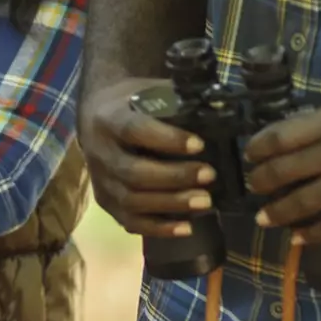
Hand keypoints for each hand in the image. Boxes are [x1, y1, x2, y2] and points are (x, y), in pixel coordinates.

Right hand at [78, 75, 217, 236]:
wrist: (96, 116)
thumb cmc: (132, 102)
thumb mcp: (149, 91)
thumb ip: (178, 101)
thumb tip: (223, 110)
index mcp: (109, 119)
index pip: (135, 131)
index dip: (167, 139)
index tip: (200, 144)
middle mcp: (99, 152)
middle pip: (133, 172)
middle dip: (174, 177)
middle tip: (210, 175)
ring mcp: (100, 181)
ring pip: (132, 201)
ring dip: (171, 204)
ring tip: (206, 202)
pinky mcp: (105, 201)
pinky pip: (130, 221)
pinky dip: (159, 228)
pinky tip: (187, 227)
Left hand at [245, 89, 320, 244]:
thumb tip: (300, 138)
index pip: (279, 137)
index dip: (258, 149)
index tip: (250, 156)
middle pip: (283, 171)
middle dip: (261, 182)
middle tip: (253, 188)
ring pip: (302, 202)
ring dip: (278, 212)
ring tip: (264, 218)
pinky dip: (312, 233)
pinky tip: (299, 237)